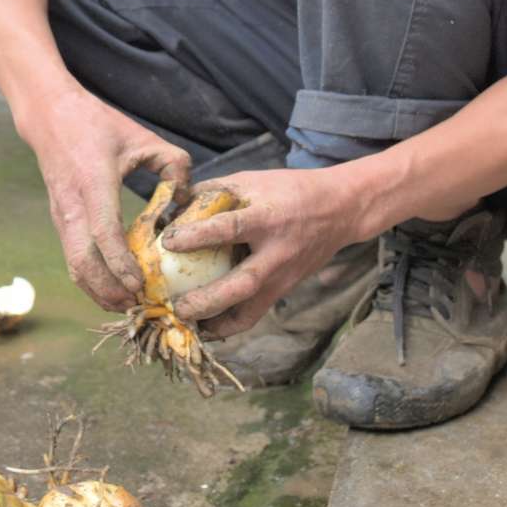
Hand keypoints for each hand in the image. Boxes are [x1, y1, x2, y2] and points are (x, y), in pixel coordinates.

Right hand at [19, 88, 191, 312]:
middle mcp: (72, 205)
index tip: (140, 283)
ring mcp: (62, 217)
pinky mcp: (60, 223)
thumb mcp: (142, 136)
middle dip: (108, 289)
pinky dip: (92, 280)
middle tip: (137, 305)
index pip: (103, 231)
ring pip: (74, 266)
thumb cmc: (98, 125)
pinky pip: (73, 259)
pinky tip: (114, 289)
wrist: (50, 117)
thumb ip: (173, 163)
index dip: (120, 262)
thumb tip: (187, 199)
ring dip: (98, 290)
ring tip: (128, 305)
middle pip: (82, 261)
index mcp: (93, 183)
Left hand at [160, 168, 363, 338]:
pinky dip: (228, 325)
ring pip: (249, 311)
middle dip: (208, 300)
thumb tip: (171, 206)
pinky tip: (204, 326)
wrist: (339, 210)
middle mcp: (276, 253)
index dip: (198, 235)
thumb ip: (212, 192)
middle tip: (178, 307)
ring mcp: (282, 277)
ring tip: (187, 325)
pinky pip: (253, 315)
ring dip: (216, 323)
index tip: (167, 242)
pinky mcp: (282, 291)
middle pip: (242, 285)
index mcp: (267, 218)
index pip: (230, 228)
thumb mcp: (252, 180)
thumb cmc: (288, 190)